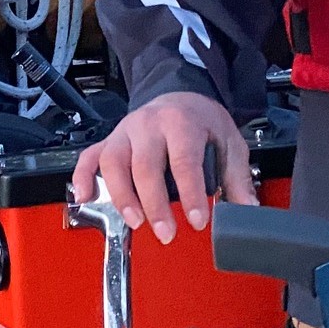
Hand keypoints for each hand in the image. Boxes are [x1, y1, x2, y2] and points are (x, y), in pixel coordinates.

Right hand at [69, 92, 257, 243]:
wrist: (179, 95)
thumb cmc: (201, 122)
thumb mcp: (228, 141)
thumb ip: (237, 176)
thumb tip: (246, 211)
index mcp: (181, 122)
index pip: (184, 160)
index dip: (190, 193)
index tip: (198, 220)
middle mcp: (148, 124)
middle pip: (145, 165)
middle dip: (154, 203)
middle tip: (167, 232)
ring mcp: (124, 132)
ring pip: (113, 162)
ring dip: (121, 195)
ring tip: (136, 222)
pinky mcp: (109, 140)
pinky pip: (88, 157)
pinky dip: (82, 177)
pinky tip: (85, 197)